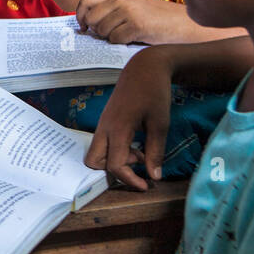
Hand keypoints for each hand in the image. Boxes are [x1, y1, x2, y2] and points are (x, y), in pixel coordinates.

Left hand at [75, 0, 188, 44]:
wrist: (181, 22)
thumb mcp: (131, 5)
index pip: (86, 0)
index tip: (83, 26)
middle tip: (110, 33)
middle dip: (96, 30)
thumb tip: (85, 23)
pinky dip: (122, 42)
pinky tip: (134, 38)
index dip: (80, 15)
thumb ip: (110, 9)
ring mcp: (128, 11)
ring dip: (111, 37)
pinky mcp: (136, 24)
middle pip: (91, 18)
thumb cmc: (154, 17)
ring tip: (126, 34)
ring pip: (102, 31)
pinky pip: (115, 39)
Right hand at [85, 46, 174, 189]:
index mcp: (118, 129)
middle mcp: (104, 128)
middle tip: (137, 167)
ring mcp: (102, 124)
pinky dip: (117, 150)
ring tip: (140, 153)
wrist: (144, 67)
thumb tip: (154, 176)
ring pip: (97, 153)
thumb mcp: (160, 124)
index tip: (147, 185)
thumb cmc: (154, 93)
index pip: (115, 165)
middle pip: (93, 162)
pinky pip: (103, 144)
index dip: (130, 180)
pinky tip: (136, 143)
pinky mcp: (105, 121)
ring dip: (116, 160)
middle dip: (113, 172)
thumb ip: (155, 151)